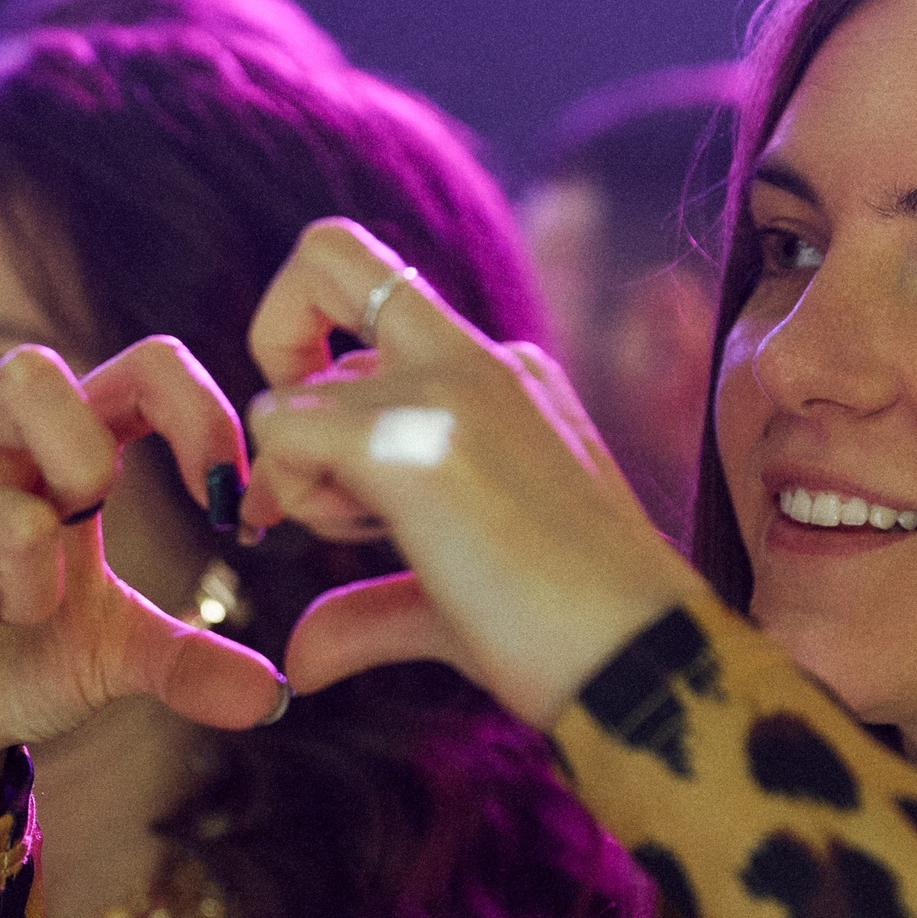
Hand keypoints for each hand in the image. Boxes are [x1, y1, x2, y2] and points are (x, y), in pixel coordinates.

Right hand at [0, 339, 283, 822]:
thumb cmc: (18, 662)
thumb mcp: (118, 655)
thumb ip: (192, 661)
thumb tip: (273, 694)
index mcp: (50, 452)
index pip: (136, 369)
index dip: (196, 412)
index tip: (231, 505)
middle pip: (27, 370)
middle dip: (81, 459)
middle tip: (87, 532)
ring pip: (8, 520)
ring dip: (30, 598)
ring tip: (3, 626)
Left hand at [244, 219, 691, 725]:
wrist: (642, 666)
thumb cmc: (568, 639)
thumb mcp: (452, 600)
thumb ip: (370, 608)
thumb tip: (299, 658)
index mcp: (503, 376)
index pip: (378, 295)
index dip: (317, 352)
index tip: (318, 455)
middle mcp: (478, 358)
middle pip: (326, 251)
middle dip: (274, 338)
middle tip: (293, 455)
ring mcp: (449, 388)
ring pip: (291, 385)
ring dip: (296, 477)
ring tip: (377, 540)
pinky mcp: (411, 441)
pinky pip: (280, 429)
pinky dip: (290, 494)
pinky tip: (367, 542)